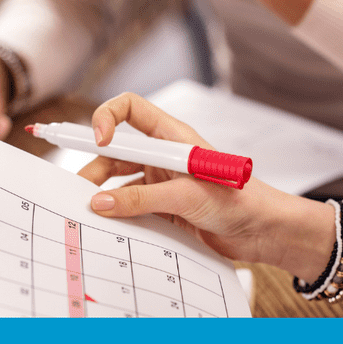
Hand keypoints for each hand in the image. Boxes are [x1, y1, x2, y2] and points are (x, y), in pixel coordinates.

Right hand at [78, 92, 325, 265]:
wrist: (263, 233)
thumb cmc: (240, 202)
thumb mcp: (186, 197)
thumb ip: (140, 199)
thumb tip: (100, 202)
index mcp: (172, 138)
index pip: (129, 109)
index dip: (107, 118)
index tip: (97, 141)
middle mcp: (164, 157)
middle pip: (116, 153)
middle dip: (95, 168)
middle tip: (79, 191)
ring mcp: (163, 184)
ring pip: (121, 184)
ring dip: (105, 196)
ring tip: (89, 213)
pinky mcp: (165, 210)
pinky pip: (133, 210)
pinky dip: (119, 218)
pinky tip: (111, 229)